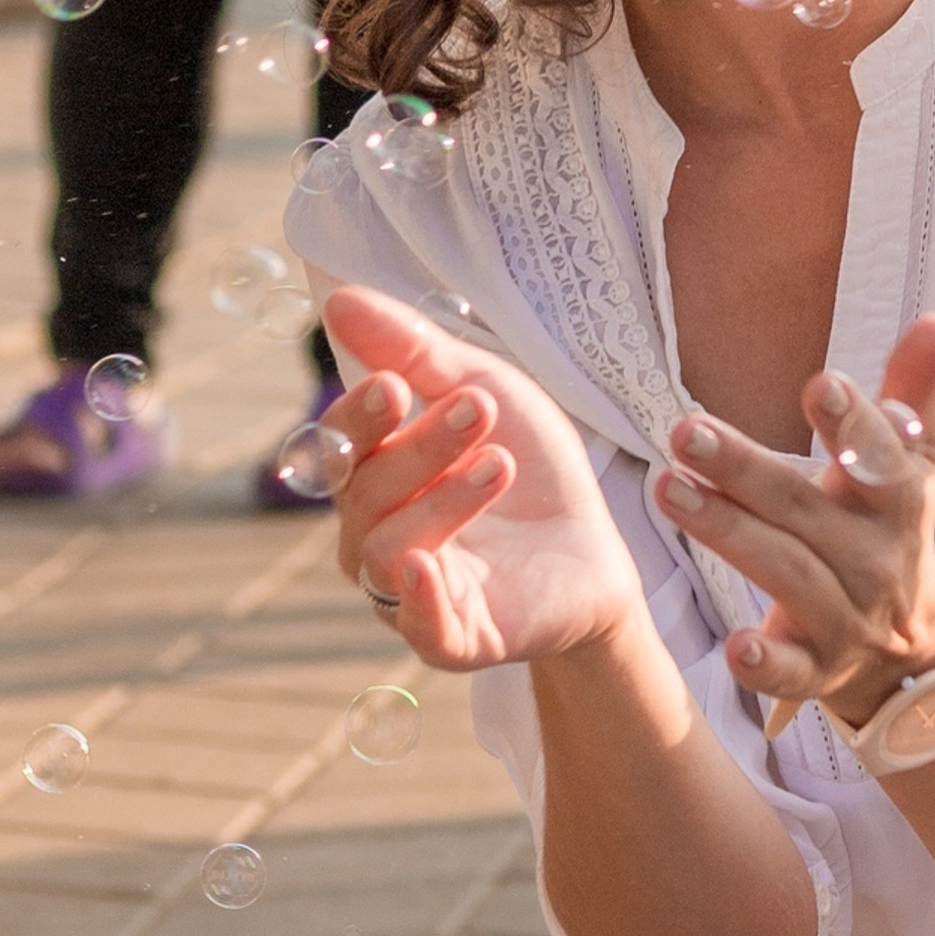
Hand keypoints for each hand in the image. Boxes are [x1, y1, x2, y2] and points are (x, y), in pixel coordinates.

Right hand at [320, 286, 648, 671]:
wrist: (596, 545)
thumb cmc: (530, 465)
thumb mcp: (484, 387)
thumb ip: (414, 350)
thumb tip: (338, 296)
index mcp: (374, 476)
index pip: (339, 445)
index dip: (359, 416)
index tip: (398, 384)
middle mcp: (374, 537)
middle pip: (365, 494)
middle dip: (421, 447)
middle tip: (481, 406)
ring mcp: (409, 593)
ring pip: (387, 551)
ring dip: (442, 502)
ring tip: (501, 464)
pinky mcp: (455, 639)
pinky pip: (419, 629)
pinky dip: (417, 600)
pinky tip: (429, 565)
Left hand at [653, 315, 934, 724]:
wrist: (913, 646)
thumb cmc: (891, 529)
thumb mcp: (912, 464)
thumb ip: (915, 394)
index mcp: (901, 500)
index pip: (882, 457)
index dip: (853, 422)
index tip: (818, 385)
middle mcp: (877, 558)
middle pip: (805, 508)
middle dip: (745, 469)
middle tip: (686, 431)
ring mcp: (847, 616)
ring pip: (786, 572)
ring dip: (728, 532)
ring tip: (669, 488)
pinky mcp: (818, 670)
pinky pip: (791, 670)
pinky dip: (765, 662)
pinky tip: (734, 646)